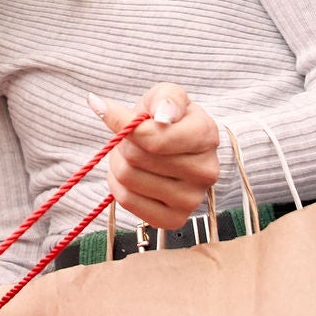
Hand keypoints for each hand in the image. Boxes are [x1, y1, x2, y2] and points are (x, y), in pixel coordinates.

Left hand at [89, 84, 220, 228]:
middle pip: (136, 157)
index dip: (124, 124)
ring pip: (129, 178)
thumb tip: (161, 113)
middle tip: (129, 137)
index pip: (154, 138)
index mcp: (207, 136)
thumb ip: (165, 97)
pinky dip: (117, 186)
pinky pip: (128, 202)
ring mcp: (193, 199)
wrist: (175, 147)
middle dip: (123, 142)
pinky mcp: (176, 220)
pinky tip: (128, 176)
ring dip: (118, 162)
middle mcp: (206, 171)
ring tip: (130, 155)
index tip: (108, 111)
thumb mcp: (167, 95)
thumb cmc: (167, 117)